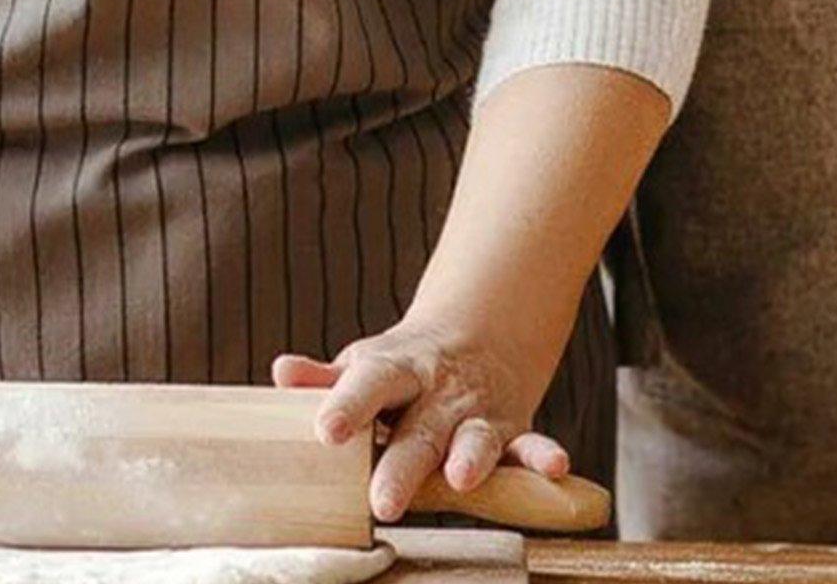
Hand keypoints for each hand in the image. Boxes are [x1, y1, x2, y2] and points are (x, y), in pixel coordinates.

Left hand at [275, 321, 570, 522]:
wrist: (479, 334)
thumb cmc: (403, 366)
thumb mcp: (366, 364)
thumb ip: (327, 379)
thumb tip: (281, 373)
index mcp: (393, 370)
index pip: (367, 385)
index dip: (346, 406)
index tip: (325, 432)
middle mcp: (437, 392)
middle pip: (418, 428)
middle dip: (403, 466)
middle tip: (383, 502)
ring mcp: (477, 412)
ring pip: (476, 437)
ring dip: (471, 457)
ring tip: (461, 480)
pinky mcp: (512, 430)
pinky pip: (530, 444)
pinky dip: (542, 456)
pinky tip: (555, 468)